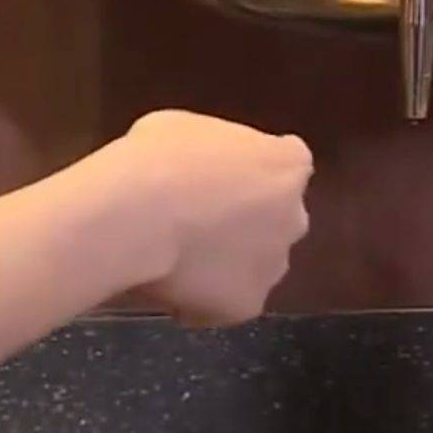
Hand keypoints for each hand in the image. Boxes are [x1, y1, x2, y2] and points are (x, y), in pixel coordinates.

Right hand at [96, 110, 312, 327]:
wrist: (138, 215)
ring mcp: (275, 264)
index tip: (222, 180)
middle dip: (247, 222)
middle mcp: (295, 216)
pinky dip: (206, 299)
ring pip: (257, 265)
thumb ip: (212, 153)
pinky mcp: (249, 304)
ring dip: (229, 263)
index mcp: (287, 164)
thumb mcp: (184, 128)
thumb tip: (200, 170)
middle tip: (198, 221)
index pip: (286, 167)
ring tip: (179, 259)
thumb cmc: (157, 158)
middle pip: (277, 219)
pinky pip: (229, 302)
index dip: (252, 175)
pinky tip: (171, 286)